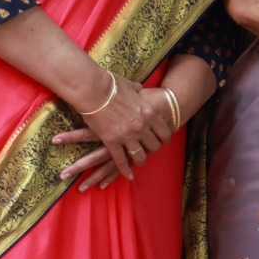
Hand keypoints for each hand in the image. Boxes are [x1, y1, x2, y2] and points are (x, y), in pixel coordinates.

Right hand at [52, 73, 170, 188]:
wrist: (93, 89)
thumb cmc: (111, 84)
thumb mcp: (132, 86)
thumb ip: (139, 91)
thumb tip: (141, 88)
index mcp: (150, 113)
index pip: (165, 131)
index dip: (164, 138)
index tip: (162, 140)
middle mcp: (142, 126)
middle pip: (154, 145)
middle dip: (153, 149)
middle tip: (150, 151)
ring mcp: (128, 135)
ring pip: (140, 155)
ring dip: (141, 160)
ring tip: (140, 163)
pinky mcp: (112, 141)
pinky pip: (121, 160)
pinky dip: (125, 169)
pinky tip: (128, 174)